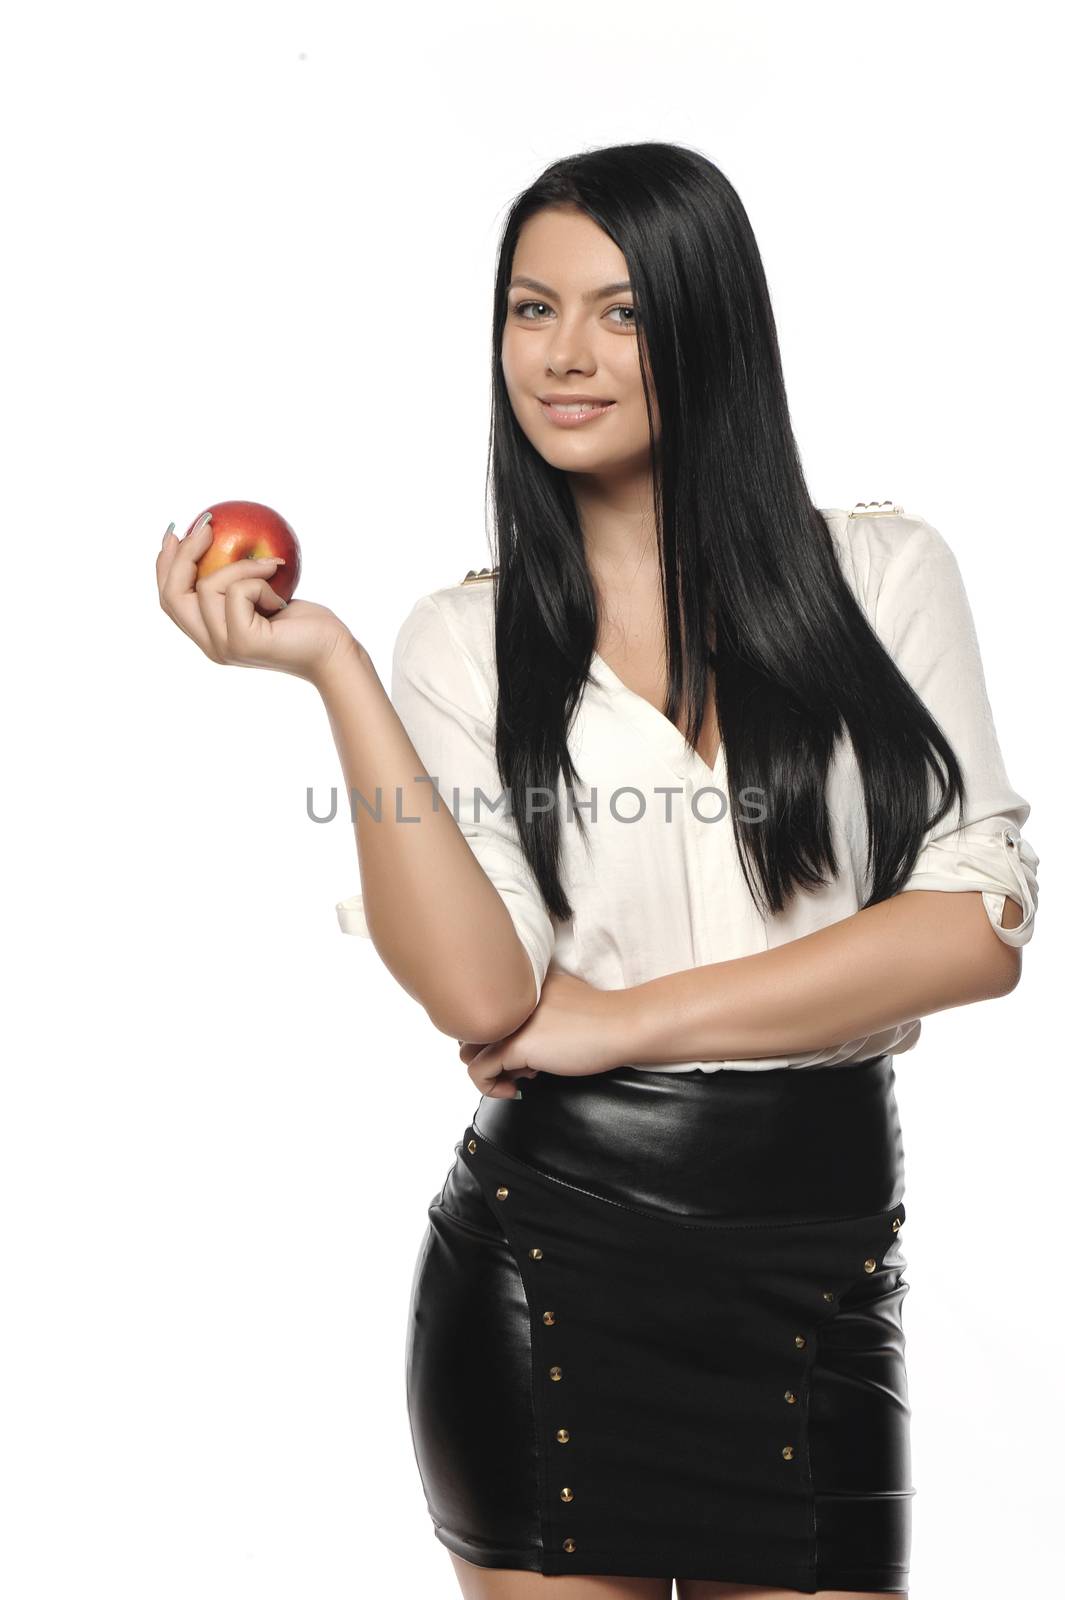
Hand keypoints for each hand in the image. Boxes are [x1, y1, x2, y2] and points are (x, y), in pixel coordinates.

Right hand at [156, 512, 357, 683]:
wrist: (332, 653)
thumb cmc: (305, 623)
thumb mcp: (264, 594)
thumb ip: (238, 581)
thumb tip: (217, 536)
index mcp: (209, 636)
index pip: (170, 600)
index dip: (164, 565)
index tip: (176, 532)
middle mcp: (210, 646)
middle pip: (172, 595)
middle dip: (184, 555)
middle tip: (208, 527)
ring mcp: (224, 646)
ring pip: (208, 586)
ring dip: (241, 566)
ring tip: (271, 569)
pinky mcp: (242, 641)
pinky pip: (237, 591)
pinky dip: (259, 580)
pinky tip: (280, 596)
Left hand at [457, 970, 634, 1097]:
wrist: (621, 1025)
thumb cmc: (600, 1018)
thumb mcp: (558, 1005)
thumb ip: (533, 1014)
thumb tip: (517, 1045)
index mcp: (518, 984)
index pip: (486, 1012)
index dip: (501, 1037)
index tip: (528, 1053)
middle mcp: (507, 998)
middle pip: (473, 1030)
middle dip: (491, 1053)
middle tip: (521, 1067)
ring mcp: (508, 1021)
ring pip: (468, 1051)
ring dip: (491, 1071)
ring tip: (520, 1077)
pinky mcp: (513, 1045)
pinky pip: (478, 1072)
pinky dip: (491, 1088)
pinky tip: (514, 1090)